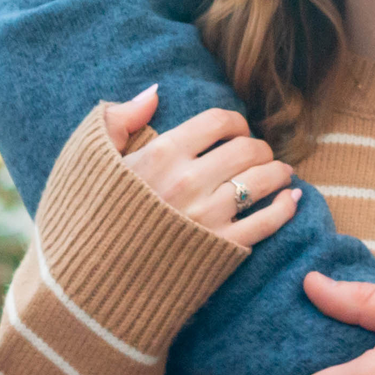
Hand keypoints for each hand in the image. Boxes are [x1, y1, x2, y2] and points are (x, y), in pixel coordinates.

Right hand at [102, 87, 298, 251]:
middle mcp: (188, 182)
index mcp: (160, 154)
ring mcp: (207, 217)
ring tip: (280, 173)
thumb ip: (120, 119)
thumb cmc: (86, 216)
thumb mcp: (89, 158)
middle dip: (260, 148)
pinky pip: (266, 222)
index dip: (236, 122)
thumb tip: (154, 92)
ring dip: (279, 172)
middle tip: (259, 154)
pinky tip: (289, 199)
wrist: (87, 282)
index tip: (237, 131)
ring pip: (262, 180)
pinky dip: (285, 207)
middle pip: (247, 149)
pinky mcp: (220, 250)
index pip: (218, 122)